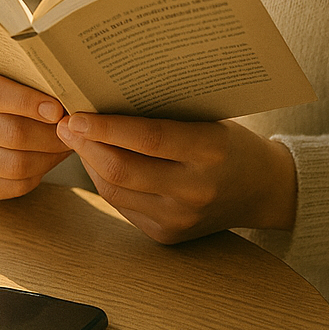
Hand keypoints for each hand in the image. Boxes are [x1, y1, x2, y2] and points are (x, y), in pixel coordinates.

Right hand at [0, 66, 69, 199]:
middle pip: (10, 133)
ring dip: (48, 157)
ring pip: (14, 164)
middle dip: (50, 135)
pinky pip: (12, 186)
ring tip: (65, 145)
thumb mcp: (18, 75)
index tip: (58, 110)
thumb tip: (70, 98)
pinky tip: (46, 160)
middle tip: (72, 132)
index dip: (28, 103)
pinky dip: (37, 175)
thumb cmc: (14, 91)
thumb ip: (35, 79)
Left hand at [55, 112, 297, 243]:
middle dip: (86, 145)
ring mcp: (180, 219)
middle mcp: (194, 190)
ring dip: (90, 163)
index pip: (147, 138)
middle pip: (123, 170)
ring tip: (77, 138)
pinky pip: (123, 206)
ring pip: (115, 191)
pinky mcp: (167, 236)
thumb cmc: (229, 141)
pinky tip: (99, 161)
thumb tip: (104, 93)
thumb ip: (163, 112)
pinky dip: (106, 181)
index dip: (106, 127)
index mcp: (210, 151)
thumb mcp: (207, 117)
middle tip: (65, 123)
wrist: (263, 189)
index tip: (75, 113)